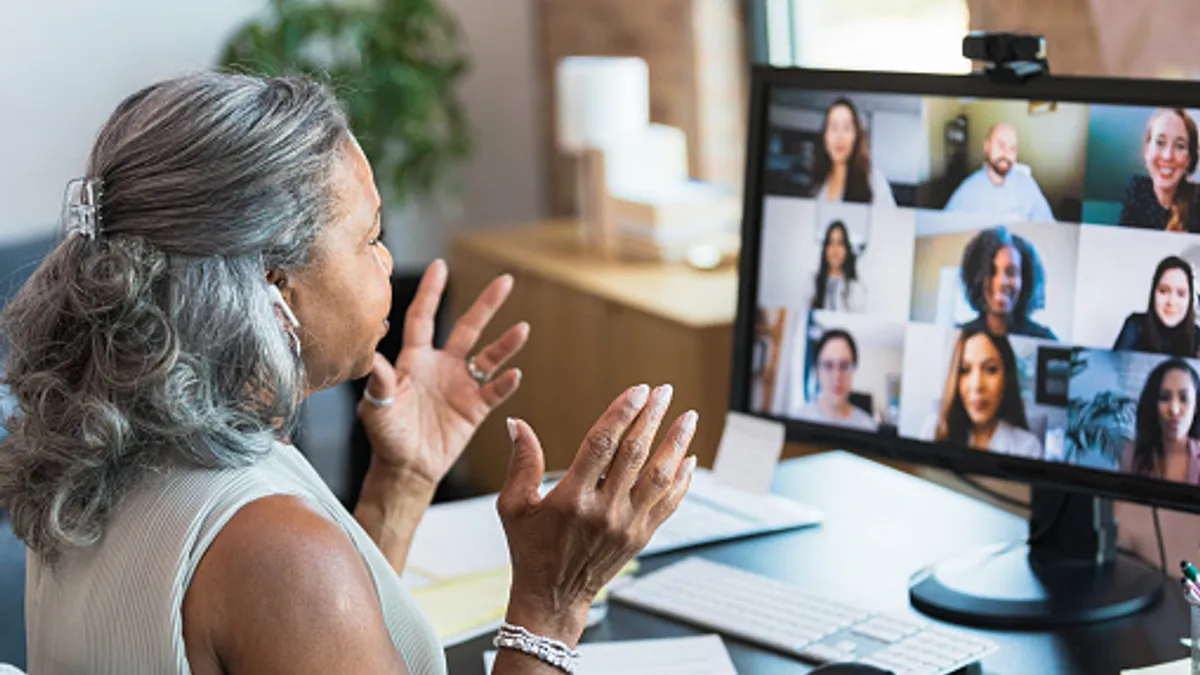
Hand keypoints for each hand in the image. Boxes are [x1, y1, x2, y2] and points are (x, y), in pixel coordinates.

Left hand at [358, 259, 529, 487]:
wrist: (406, 468)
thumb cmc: (386, 436)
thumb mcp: (376, 406)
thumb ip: (379, 380)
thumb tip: (372, 355)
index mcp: (415, 360)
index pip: (424, 318)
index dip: (431, 292)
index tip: (440, 266)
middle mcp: (442, 366)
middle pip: (468, 327)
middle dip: (486, 304)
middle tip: (506, 281)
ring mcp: (461, 385)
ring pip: (489, 357)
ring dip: (506, 343)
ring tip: (522, 328)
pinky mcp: (475, 408)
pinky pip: (495, 391)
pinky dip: (506, 383)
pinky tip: (515, 374)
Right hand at [496, 384, 698, 643]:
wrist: (554, 596)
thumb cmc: (530, 549)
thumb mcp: (514, 506)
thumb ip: (521, 463)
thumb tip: (517, 424)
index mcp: (572, 499)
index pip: (602, 445)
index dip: (621, 413)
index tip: (637, 390)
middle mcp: (604, 511)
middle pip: (635, 454)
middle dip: (652, 418)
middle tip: (664, 392)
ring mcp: (627, 525)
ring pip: (660, 477)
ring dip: (676, 444)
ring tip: (688, 417)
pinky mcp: (641, 537)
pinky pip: (668, 503)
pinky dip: (681, 479)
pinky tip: (688, 458)